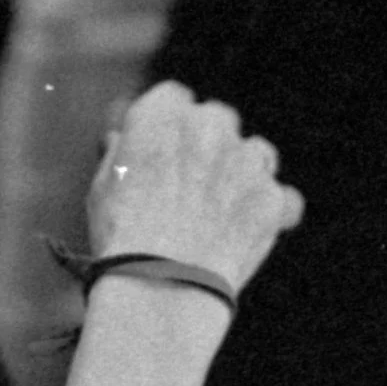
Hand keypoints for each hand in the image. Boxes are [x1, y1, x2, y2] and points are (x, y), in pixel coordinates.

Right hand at [86, 81, 302, 295]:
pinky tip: (249, 234)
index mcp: (161, 115)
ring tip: (223, 212)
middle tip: (198, 180)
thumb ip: (123, 152)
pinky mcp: (272, 198)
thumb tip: (124, 141)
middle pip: (218, 119)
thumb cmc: (122, 239)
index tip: (169, 143)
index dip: (172, 122)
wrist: (160, 288)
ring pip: (256, 153)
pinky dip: (270, 213)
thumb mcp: (103, 186)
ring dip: (244, 173)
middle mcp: (208, 126)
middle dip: (211, 143)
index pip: (174, 98)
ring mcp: (245, 160)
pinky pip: (283, 199)